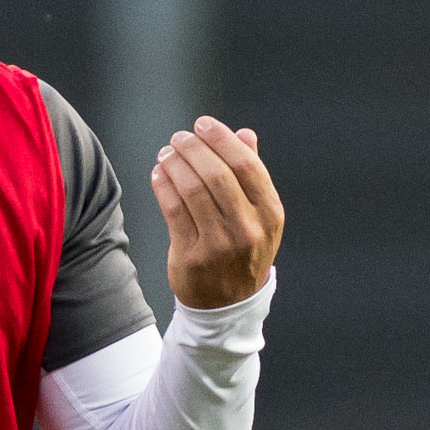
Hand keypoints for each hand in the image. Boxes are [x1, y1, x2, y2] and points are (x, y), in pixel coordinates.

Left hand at [152, 117, 284, 309]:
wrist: (229, 305)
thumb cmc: (243, 249)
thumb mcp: (259, 216)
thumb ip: (252, 175)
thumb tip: (244, 134)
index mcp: (269, 214)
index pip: (245, 165)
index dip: (221, 138)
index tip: (203, 124)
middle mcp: (248, 229)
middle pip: (216, 174)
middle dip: (193, 148)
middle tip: (179, 138)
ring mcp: (219, 245)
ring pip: (191, 190)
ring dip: (175, 164)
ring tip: (167, 153)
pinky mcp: (192, 257)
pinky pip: (172, 210)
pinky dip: (163, 185)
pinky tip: (159, 174)